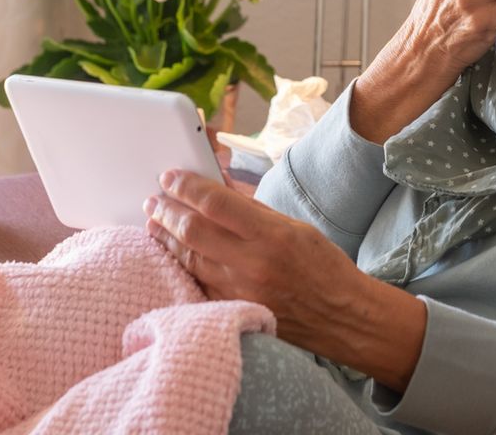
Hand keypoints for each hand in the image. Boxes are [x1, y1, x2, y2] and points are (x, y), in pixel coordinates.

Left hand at [145, 170, 425, 390]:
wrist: (343, 318)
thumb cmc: (324, 268)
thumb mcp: (295, 227)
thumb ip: (252, 210)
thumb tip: (217, 188)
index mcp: (271, 235)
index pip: (215, 204)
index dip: (186, 187)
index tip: (169, 177)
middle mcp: (251, 264)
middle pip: (193, 231)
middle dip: (167, 211)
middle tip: (152, 200)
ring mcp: (239, 291)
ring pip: (188, 259)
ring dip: (166, 238)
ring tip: (154, 222)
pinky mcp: (233, 310)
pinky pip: (198, 283)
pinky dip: (182, 265)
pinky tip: (172, 253)